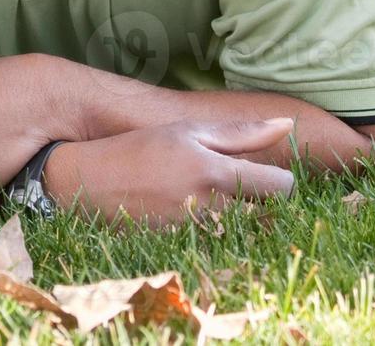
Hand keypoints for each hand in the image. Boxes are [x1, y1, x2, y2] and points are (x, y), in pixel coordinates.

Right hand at [43, 118, 295, 225]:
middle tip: (241, 190)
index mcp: (213, 172)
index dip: (281, 182)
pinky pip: (218, 246)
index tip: (266, 176)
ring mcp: (195, 233)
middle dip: (262, 204)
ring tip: (214, 203)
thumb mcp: (186, 131)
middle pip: (268, 216)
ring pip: (245, 234)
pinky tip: (194, 218)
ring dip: (240, 220)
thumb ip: (240, 133)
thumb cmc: (138, 149)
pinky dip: (216, 234)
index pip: (281, 188)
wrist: (87, 183)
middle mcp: (208, 207)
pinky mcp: (182, 250)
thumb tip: (287, 124)